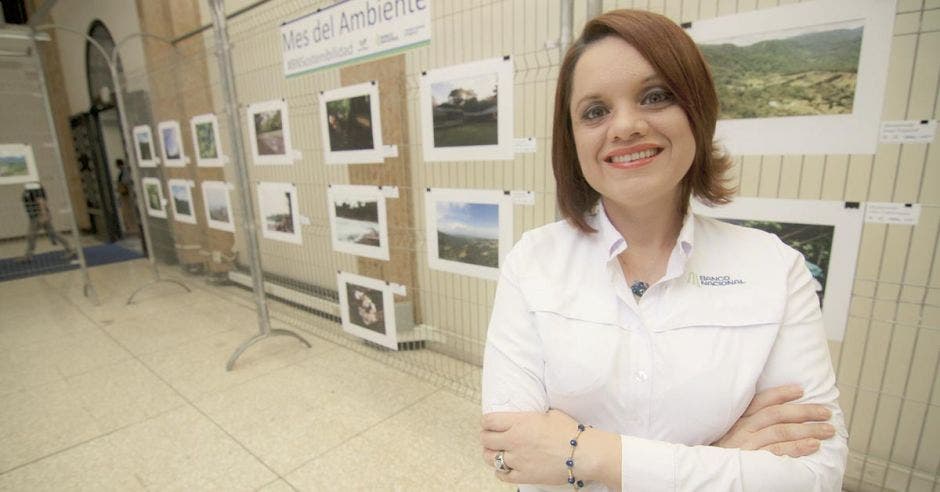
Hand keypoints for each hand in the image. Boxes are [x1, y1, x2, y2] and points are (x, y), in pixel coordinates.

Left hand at [480, 410, 619, 487]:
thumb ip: (530, 416)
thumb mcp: (548, 413)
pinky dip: (500, 471)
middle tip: (490, 437)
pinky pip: (502, 475)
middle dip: (486, 437)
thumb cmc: (570, 432)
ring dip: (490, 454)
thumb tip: (524, 416)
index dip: (486, 422)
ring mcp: (518, 459)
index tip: (488, 424)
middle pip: (486, 439)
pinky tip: (505, 467)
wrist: (583, 453)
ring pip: (490, 458)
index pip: (489, 421)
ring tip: (495, 452)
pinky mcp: (524, 475)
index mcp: (519, 422)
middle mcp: (514, 440)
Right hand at [714, 384, 835, 456]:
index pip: (760, 401)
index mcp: (737, 421)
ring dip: (807, 429)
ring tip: (827, 430)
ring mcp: (748, 445)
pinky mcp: (753, 461)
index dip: (781, 394)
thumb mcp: (728, 434)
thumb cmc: (723, 455)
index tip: (800, 390)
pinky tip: (813, 445)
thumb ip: (746, 424)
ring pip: (780, 431)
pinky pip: (778, 452)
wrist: (712, 475)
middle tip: (825, 413)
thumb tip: (774, 414)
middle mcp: (742, 430)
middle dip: (804, 411)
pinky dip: (797, 447)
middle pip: (776, 414)